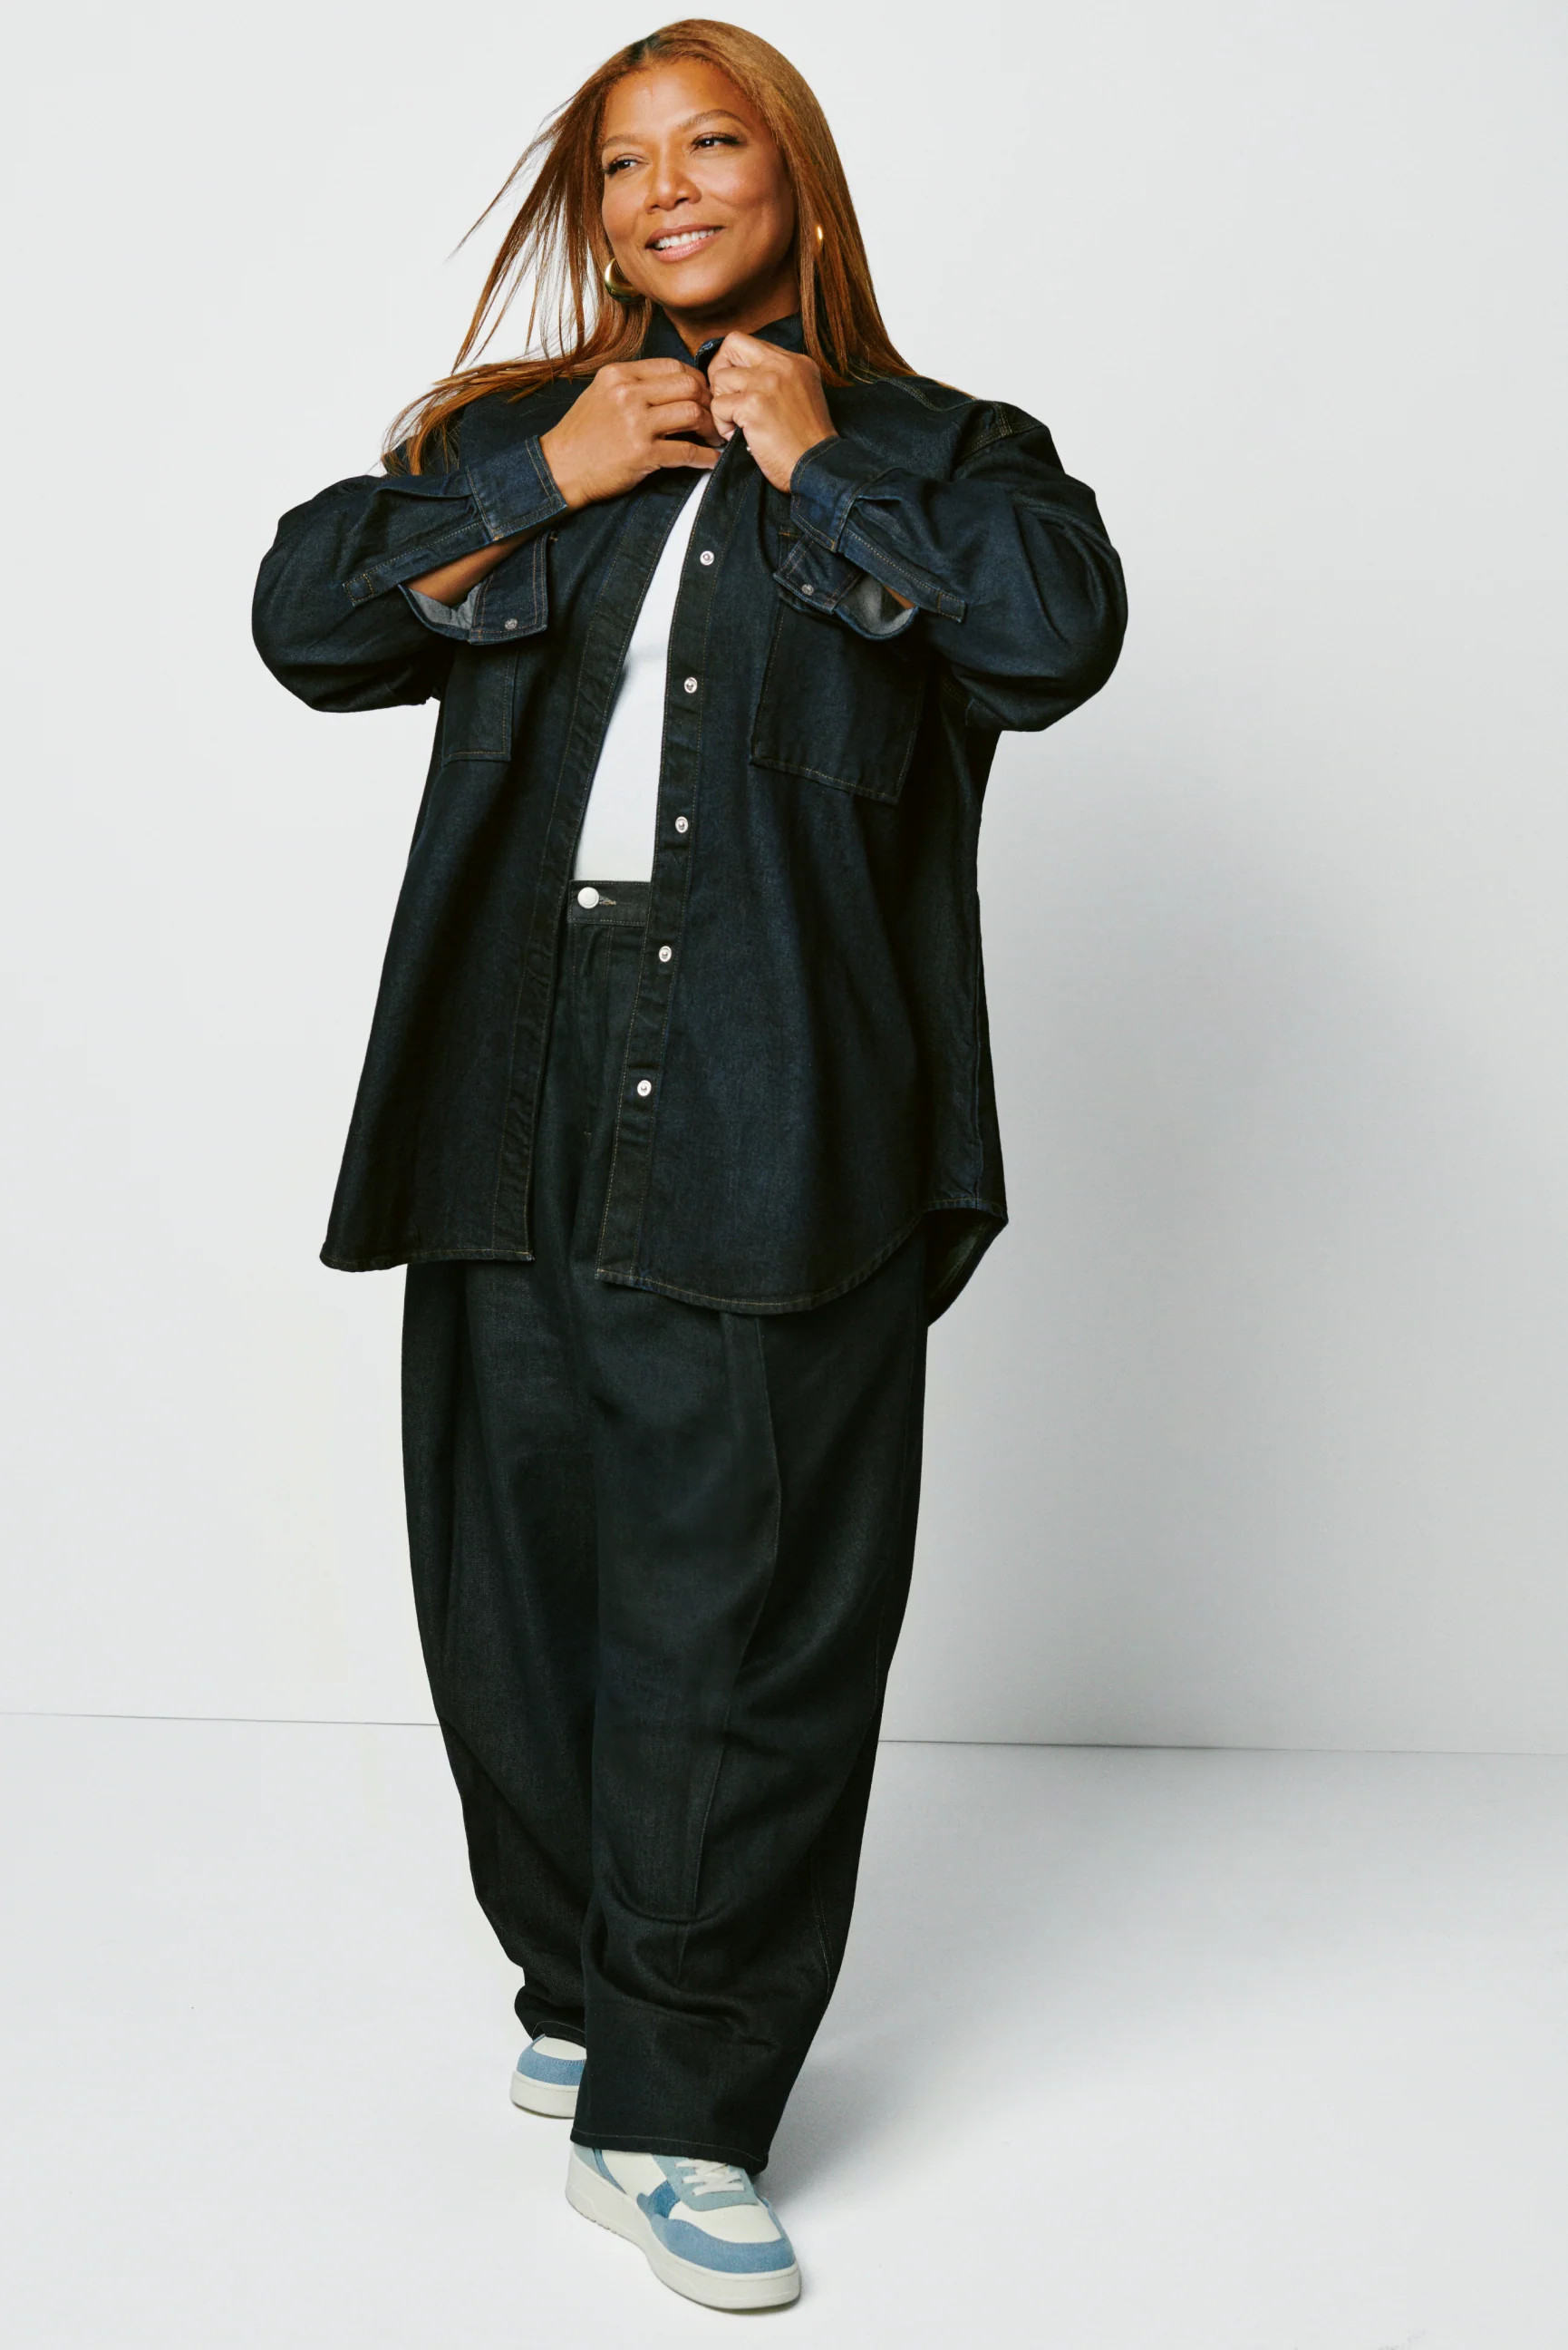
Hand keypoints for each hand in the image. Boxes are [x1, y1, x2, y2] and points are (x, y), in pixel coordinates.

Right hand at [539, 359, 719, 509]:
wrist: (560, 469)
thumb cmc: (583, 435)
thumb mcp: (602, 393)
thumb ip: (634, 384)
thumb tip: (674, 384)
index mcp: (619, 374)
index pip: (673, 366)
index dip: (697, 380)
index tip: (704, 395)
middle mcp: (628, 393)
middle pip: (688, 386)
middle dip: (709, 402)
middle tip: (715, 416)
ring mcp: (635, 423)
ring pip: (692, 413)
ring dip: (710, 427)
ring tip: (714, 437)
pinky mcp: (642, 454)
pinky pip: (686, 451)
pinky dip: (704, 457)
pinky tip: (710, 461)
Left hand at [706, 335, 836, 492]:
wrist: (816, 466)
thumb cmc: (807, 442)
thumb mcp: (802, 395)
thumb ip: (778, 380)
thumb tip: (744, 376)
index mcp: (795, 362)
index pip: (751, 344)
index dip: (736, 365)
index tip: (738, 388)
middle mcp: (782, 365)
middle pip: (731, 345)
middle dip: (719, 370)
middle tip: (725, 397)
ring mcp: (767, 382)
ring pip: (721, 378)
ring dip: (721, 404)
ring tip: (736, 424)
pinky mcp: (753, 404)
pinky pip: (718, 406)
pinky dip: (722, 425)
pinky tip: (737, 437)